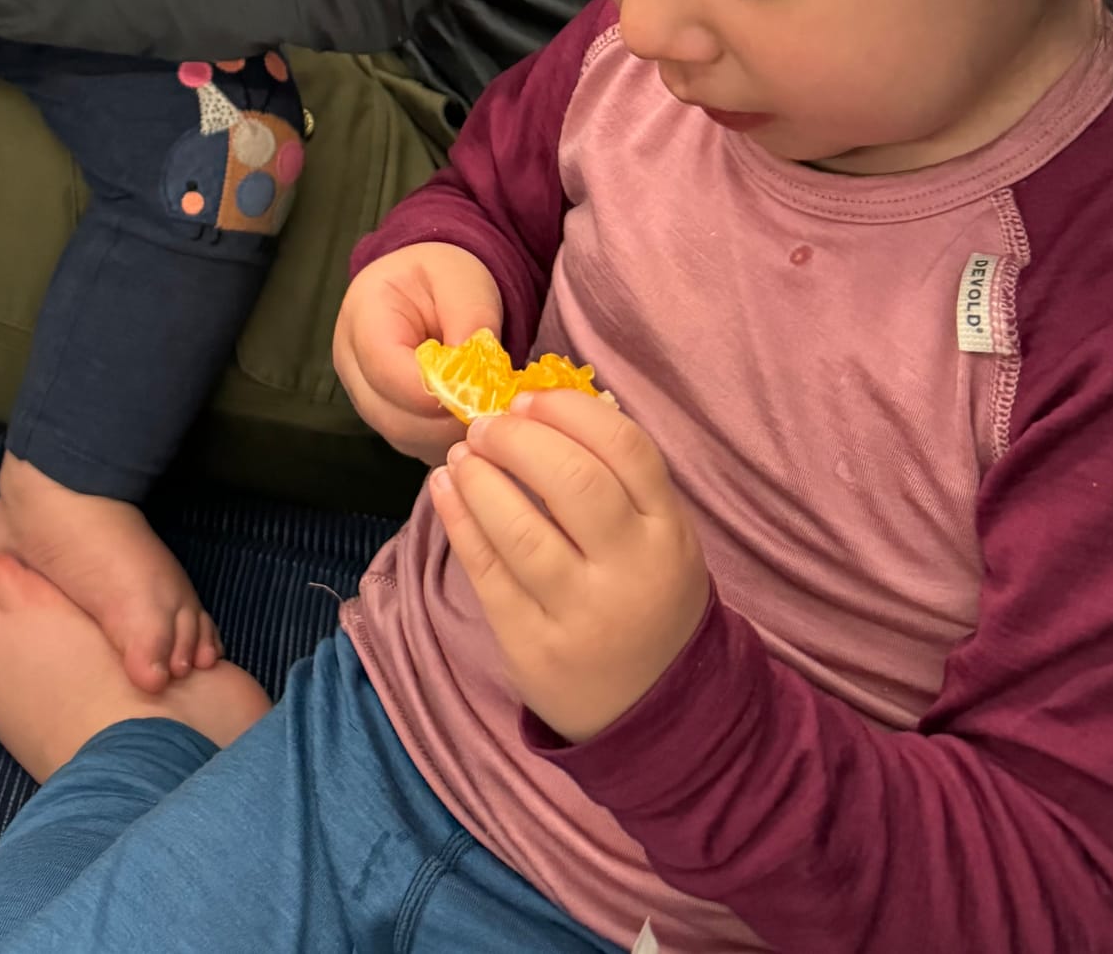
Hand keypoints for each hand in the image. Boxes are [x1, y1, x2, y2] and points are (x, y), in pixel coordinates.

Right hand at [332, 242, 504, 464]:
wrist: (431, 285)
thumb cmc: (445, 277)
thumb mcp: (464, 281)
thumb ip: (470, 322)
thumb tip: (476, 378)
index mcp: (362, 315)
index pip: (387, 370)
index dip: (434, 391)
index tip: (480, 394)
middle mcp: (351, 361)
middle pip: (391, 414)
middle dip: (445, 422)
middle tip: (492, 414)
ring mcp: (362, 393)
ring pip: (401, 435)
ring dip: (447, 435)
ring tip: (486, 416)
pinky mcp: (382, 415)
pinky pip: (411, 443)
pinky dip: (443, 440)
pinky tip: (471, 423)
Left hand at [431, 389, 709, 741]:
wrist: (655, 712)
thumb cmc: (646, 596)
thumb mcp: (658, 537)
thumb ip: (617, 478)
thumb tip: (536, 407)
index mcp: (667, 532)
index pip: (624, 448)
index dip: (569, 411)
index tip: (528, 399)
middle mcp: (630, 571)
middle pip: (572, 482)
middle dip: (518, 440)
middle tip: (486, 425)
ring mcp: (580, 615)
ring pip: (522, 531)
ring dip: (480, 479)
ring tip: (462, 455)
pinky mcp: (533, 647)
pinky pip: (488, 573)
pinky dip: (459, 522)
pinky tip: (445, 490)